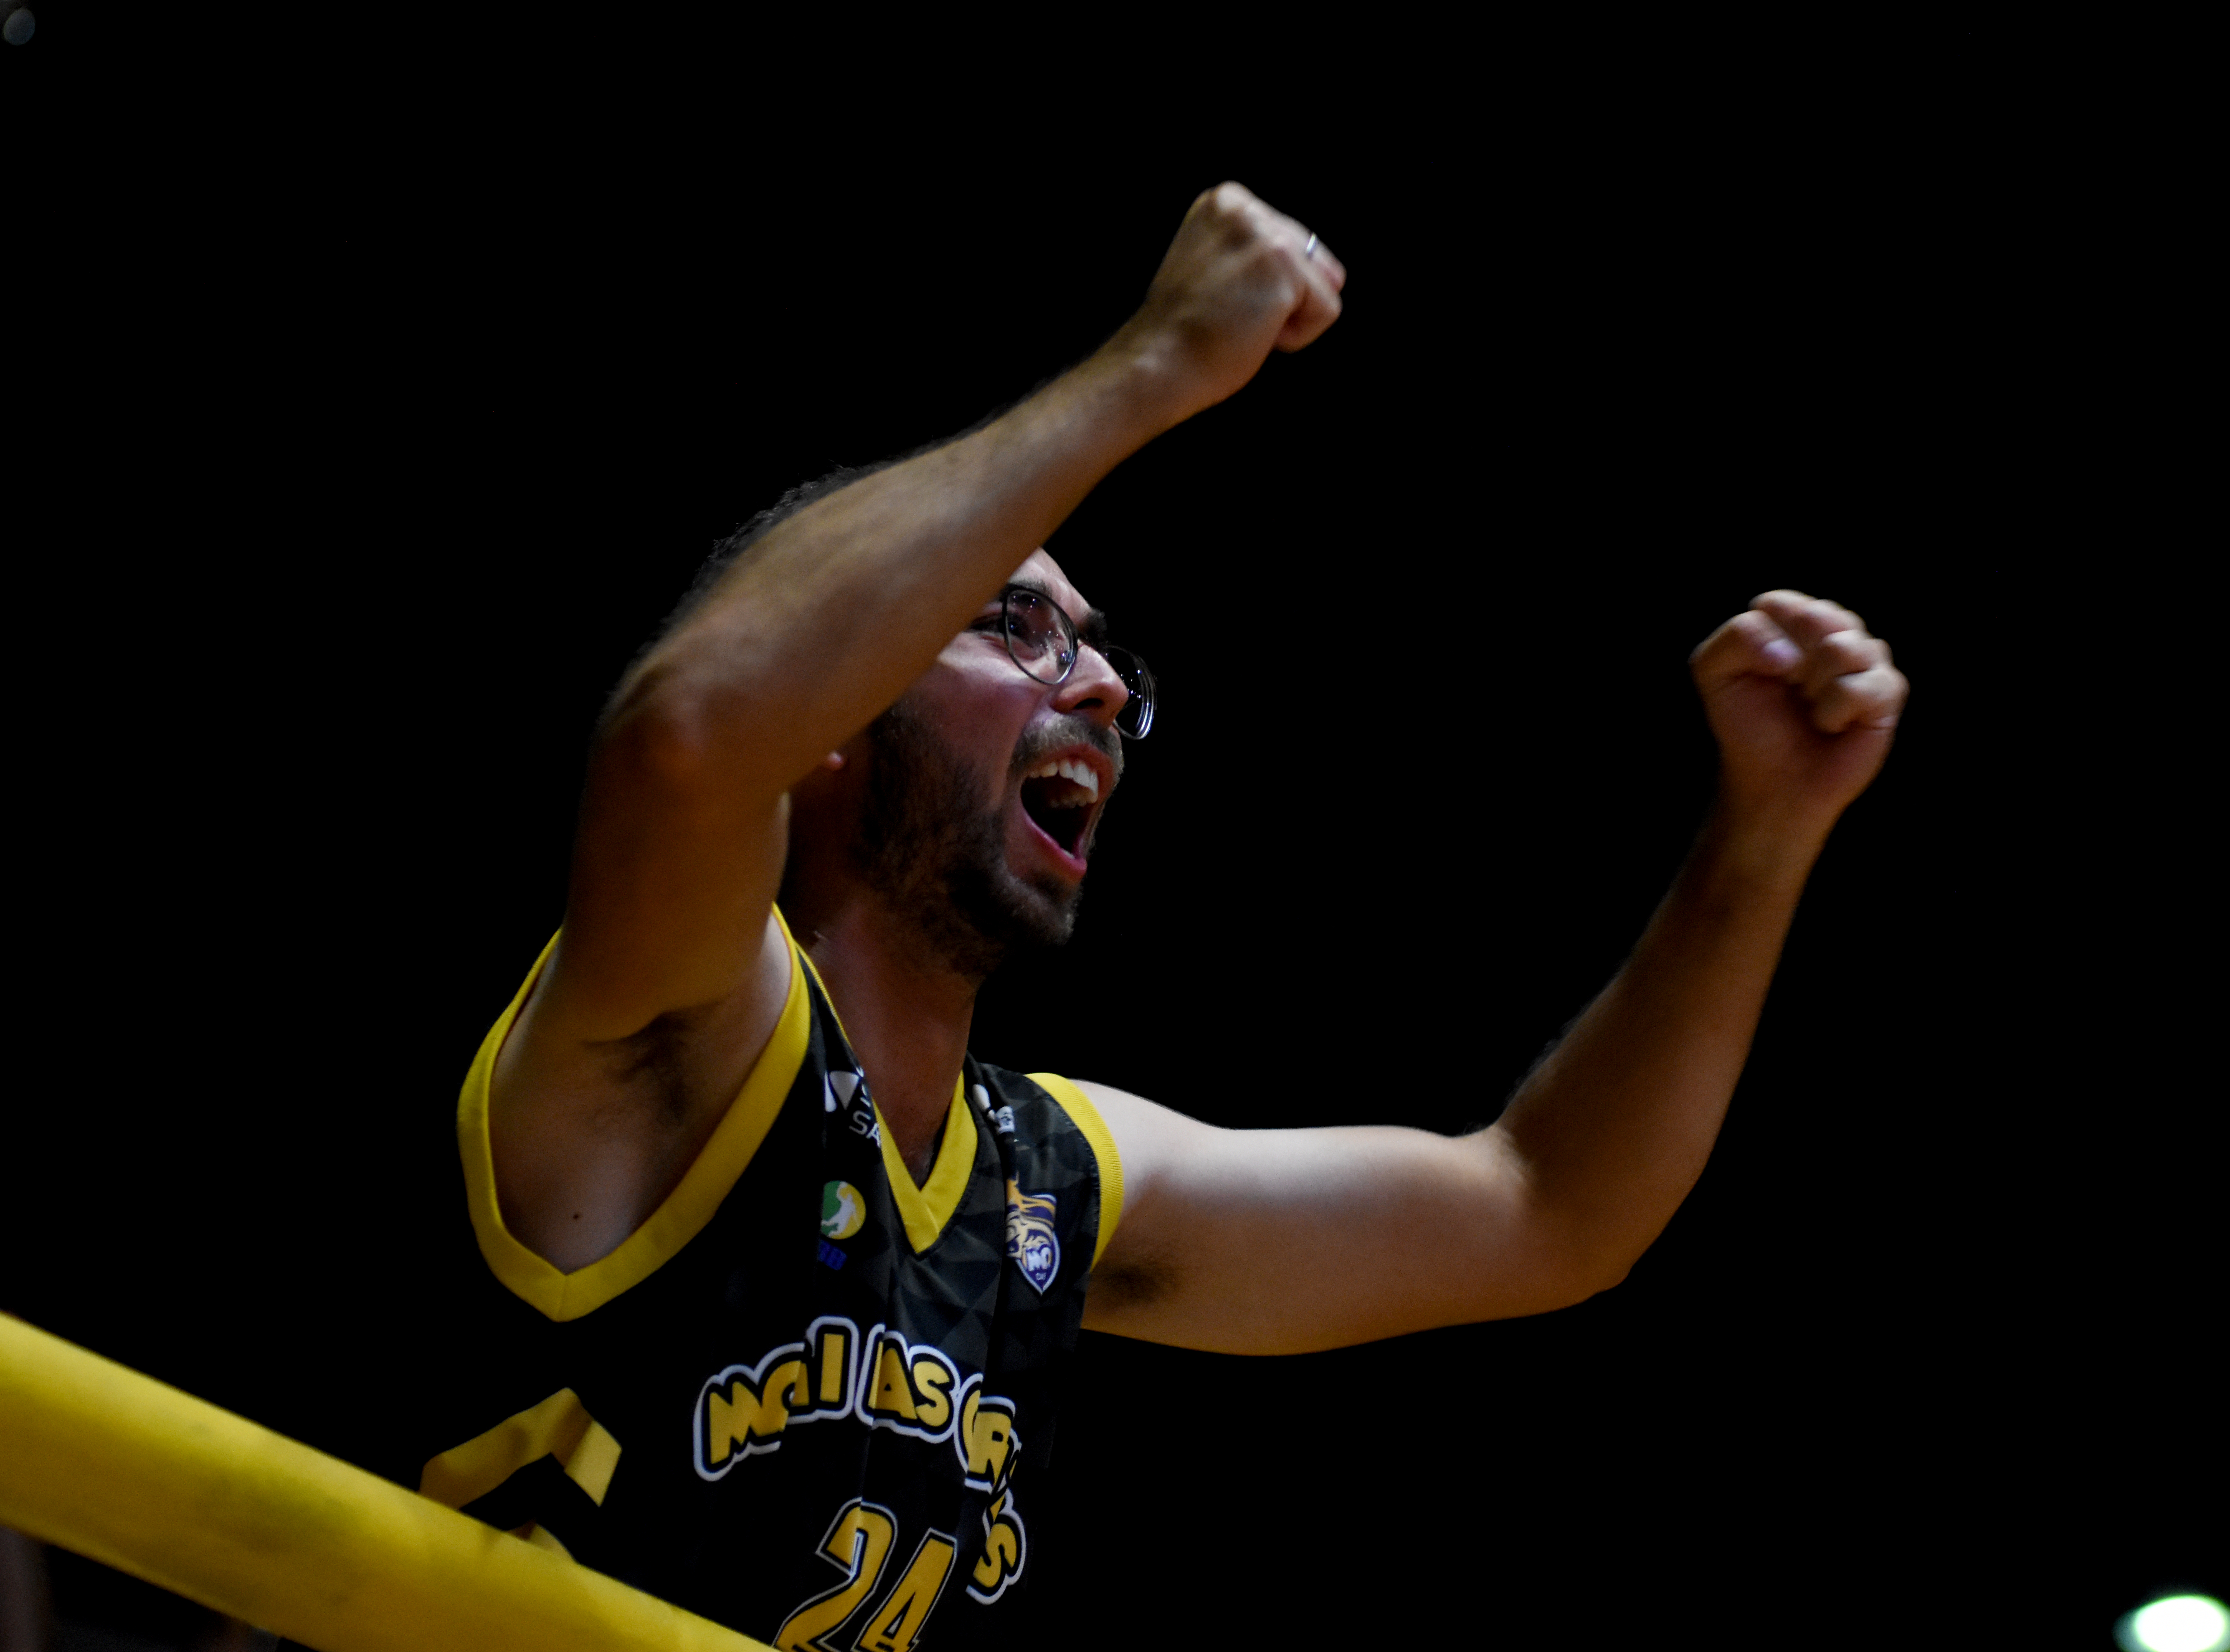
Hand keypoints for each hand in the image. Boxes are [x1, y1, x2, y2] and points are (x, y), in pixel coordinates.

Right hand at [1113, 182, 1345, 424]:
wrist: (1157, 364)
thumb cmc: (1185, 332)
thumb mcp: (1216, 266)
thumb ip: (1254, 251)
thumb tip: (1330, 274)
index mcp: (1225, 201)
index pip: (1290, 241)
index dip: (1267, 284)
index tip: (1222, 299)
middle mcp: (1245, 206)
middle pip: (1310, 259)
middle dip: (1281, 297)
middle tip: (1230, 314)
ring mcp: (1264, 234)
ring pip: (1322, 284)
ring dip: (1288, 317)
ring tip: (1240, 321)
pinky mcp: (1282, 267)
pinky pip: (1327, 310)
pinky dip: (1298, 335)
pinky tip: (1253, 332)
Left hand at [1689, 590, 1908, 839]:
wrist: (1773, 782)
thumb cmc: (1749, 726)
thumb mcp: (1716, 672)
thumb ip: (1740, 635)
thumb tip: (1792, 651)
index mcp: (1790, 622)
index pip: (1779, 604)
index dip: (1765, 642)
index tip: (1761, 673)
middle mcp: (1831, 632)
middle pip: (1817, 617)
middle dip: (1792, 663)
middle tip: (1788, 692)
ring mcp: (1864, 659)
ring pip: (1844, 647)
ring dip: (1814, 687)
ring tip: (1809, 708)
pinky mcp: (1886, 691)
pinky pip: (1865, 685)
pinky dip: (1836, 710)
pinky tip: (1831, 724)